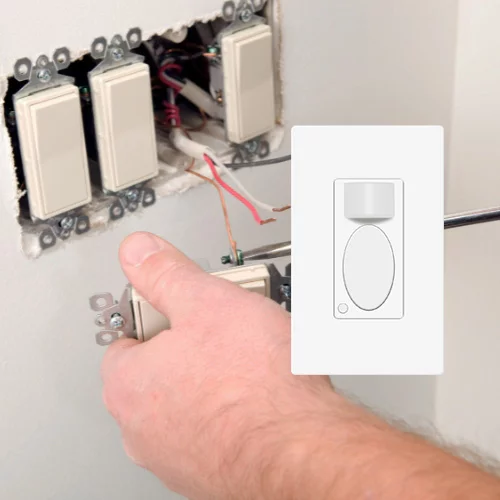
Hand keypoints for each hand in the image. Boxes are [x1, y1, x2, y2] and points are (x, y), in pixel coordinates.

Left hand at [101, 232, 333, 498]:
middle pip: (157, 370)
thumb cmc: (256, 385)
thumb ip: (164, 273)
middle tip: (221, 336)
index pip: (127, 338)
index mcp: (128, 384)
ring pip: (185, 400)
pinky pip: (210, 428)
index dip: (160, 317)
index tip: (185, 312)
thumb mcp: (206, 302)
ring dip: (208, 382)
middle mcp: (141, 428)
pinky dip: (226, 412)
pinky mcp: (208, 472)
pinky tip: (254, 397)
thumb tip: (138, 251)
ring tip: (244, 365)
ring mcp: (173, 456)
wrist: (301, 446)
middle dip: (187, 350)